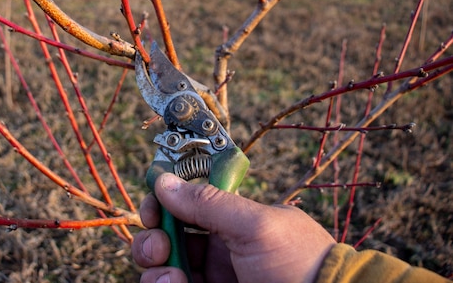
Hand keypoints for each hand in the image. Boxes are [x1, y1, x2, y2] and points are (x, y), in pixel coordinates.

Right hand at [132, 173, 335, 282]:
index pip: (185, 205)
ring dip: (155, 268)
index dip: (163, 203)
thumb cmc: (300, 263)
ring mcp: (211, 278)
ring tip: (171, 278)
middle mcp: (216, 250)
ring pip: (162, 268)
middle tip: (160, 247)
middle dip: (153, 238)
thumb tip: (165, 180)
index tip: (151, 208)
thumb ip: (209, 202)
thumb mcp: (257, 225)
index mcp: (230, 222)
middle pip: (166, 237)